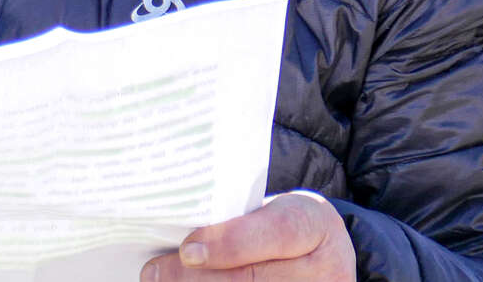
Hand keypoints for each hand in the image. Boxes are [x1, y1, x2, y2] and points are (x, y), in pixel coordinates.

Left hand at [142, 191, 355, 281]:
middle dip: (199, 278)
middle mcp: (327, 269)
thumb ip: (237, 220)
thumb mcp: (274, 209)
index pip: (276, 233)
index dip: (231, 243)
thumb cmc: (285, 223)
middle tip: (155, 273)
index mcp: (316, 224)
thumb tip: (179, 238)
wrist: (326, 252)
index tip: (187, 250)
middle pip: (257, 279)